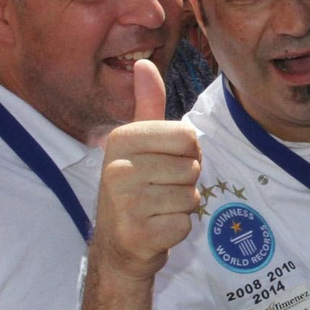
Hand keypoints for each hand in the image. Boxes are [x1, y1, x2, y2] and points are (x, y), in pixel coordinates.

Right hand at [92, 61, 201, 278]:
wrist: (117, 246)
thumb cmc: (134, 188)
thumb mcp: (137, 143)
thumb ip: (147, 105)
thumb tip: (144, 63)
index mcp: (121, 139)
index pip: (187, 135)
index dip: (188, 152)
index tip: (166, 162)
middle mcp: (117, 168)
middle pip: (191, 166)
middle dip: (185, 180)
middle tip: (160, 189)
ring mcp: (125, 203)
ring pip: (190, 196)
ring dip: (182, 205)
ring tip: (157, 208)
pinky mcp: (137, 234)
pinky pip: (184, 224)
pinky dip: (177, 229)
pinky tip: (156, 228)